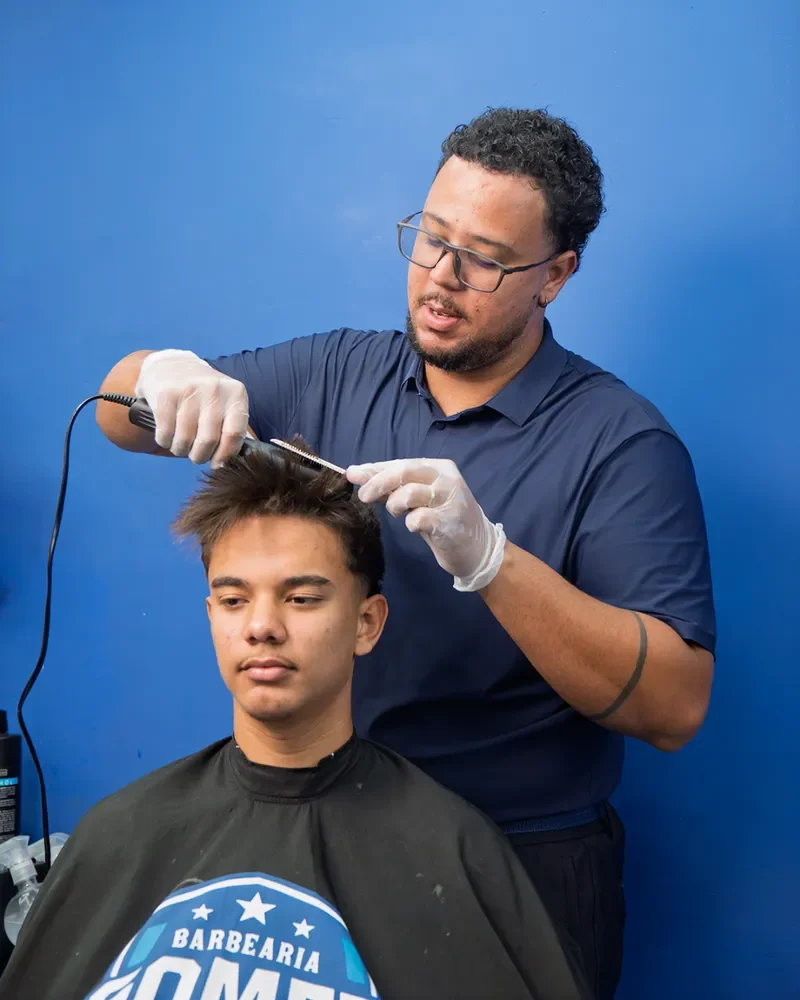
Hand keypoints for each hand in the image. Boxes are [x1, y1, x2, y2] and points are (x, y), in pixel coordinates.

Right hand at [135, 350, 249, 466]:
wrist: (172, 366)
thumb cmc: (204, 395)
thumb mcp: (226, 403)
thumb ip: (235, 428)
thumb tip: (241, 462)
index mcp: (236, 394)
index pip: (235, 434)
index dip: (225, 455)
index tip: (217, 464)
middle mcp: (215, 389)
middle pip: (208, 440)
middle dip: (200, 456)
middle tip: (196, 455)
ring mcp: (189, 389)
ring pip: (185, 440)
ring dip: (180, 450)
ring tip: (181, 445)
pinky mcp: (166, 394)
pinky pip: (165, 433)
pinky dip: (165, 441)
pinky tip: (168, 435)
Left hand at [347, 458, 506, 591]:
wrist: (478, 548)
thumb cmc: (443, 520)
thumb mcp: (419, 499)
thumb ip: (394, 488)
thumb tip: (359, 475)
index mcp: (438, 467)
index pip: (400, 463)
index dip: (374, 468)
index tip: (352, 474)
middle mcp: (446, 478)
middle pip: (404, 472)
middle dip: (378, 482)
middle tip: (363, 495)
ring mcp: (450, 499)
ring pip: (410, 493)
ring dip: (395, 504)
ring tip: (398, 513)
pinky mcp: (450, 522)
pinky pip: (419, 518)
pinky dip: (411, 523)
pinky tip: (415, 526)